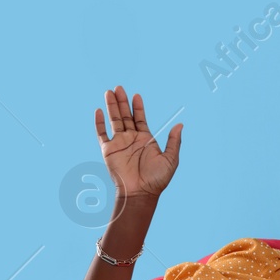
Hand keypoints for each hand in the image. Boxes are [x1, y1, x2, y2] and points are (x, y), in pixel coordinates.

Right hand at [94, 85, 181, 200]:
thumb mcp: (171, 159)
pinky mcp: (108, 150)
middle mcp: (131, 139)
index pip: (140, 119)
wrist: (141, 192)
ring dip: (111, 106)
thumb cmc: (157, 179)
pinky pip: (101, 134)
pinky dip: (99, 122)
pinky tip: (99, 111)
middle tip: (118, 87)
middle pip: (125, 116)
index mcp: (146, 140)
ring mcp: (119, 143)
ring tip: (109, 92)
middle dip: (122, 102)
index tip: (137, 95)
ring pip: (114, 120)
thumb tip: (180, 125)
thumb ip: (174, 141)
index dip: (138, 107)